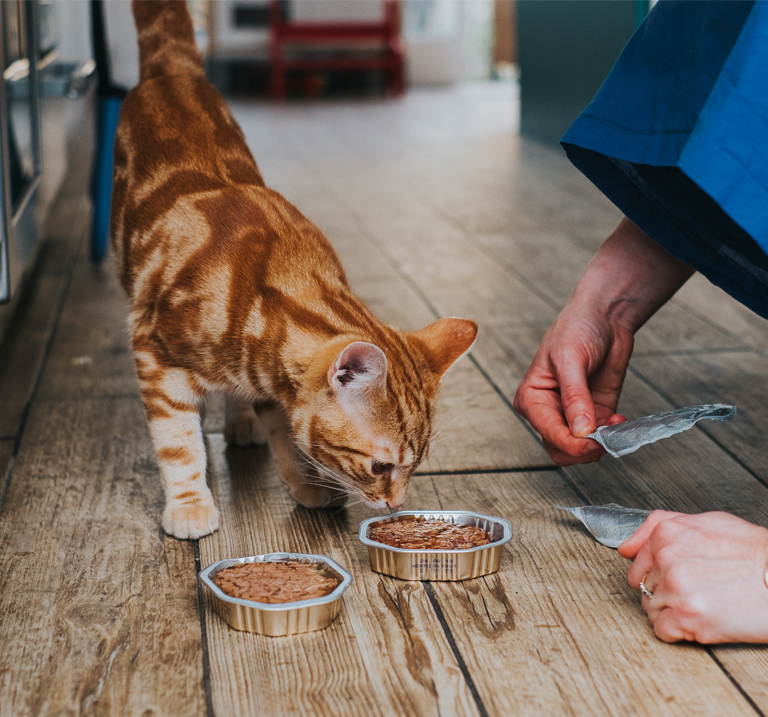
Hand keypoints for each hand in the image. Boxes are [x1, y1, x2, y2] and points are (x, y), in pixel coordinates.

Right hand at [513, 217, 693, 465]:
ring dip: (599, 445)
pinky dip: (612, 437)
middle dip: (583, 449)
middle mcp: (548, 411)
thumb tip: (580, 431)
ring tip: (613, 425)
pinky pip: (600, 439)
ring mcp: (572, 415)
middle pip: (560, 449)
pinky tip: (619, 420)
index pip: (549, 433)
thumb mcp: (571, 359)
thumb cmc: (577, 329)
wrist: (605, 317)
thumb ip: (575, 397)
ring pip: (579, 450)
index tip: (592, 441)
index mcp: (532, 399)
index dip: (571, 443)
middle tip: (604, 437)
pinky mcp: (595, 415)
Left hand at [619, 511, 767, 642]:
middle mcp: (666, 559)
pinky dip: (676, 631)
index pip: (636, 564)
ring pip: (650, 609)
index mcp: (666, 535)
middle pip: (643, 587)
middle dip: (663, 593)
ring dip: (670, 612)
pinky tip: (697, 621)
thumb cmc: (751, 551)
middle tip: (692, 591)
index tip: (673, 578)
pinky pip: (661, 630)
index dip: (655, 574)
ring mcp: (675, 588)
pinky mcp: (688, 616)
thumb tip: (626, 547)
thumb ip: (660, 526)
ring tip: (700, 604)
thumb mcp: (706, 522)